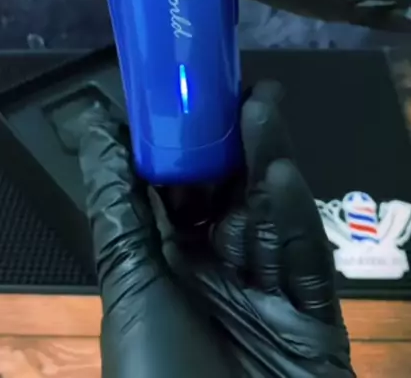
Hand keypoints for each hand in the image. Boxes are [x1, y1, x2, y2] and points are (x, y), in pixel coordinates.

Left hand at [74, 83, 353, 377]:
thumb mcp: (128, 284)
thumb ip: (118, 206)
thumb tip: (96, 127)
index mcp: (173, 265)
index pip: (185, 191)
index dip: (190, 144)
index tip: (196, 94)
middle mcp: (222, 273)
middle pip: (235, 196)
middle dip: (238, 143)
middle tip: (245, 89)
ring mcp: (269, 295)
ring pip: (270, 217)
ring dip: (266, 163)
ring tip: (262, 110)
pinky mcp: (313, 321)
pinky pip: (303, 262)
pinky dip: (293, 218)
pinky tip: (279, 176)